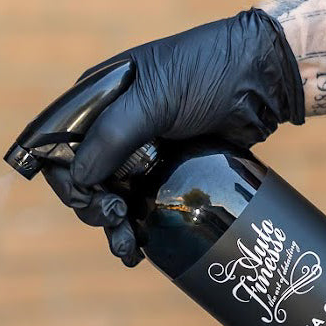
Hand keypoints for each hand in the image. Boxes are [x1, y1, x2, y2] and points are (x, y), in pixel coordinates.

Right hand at [43, 7, 304, 265]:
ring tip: (129, 250)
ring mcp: (138, 151)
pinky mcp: (165, 172)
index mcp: (98, 98)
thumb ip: (114, 135)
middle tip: (116, 218)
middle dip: (93, 207)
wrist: (266, 78)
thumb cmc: (210, 74)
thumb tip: (80, 179)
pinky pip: (139, 206)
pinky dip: (136, 229)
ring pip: (110, 199)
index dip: (67, 179)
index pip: (59, 146)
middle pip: (83, 180)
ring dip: (113, 227)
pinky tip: (140, 250)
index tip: (90, 199)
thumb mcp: (158, 97)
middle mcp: (112, 125)